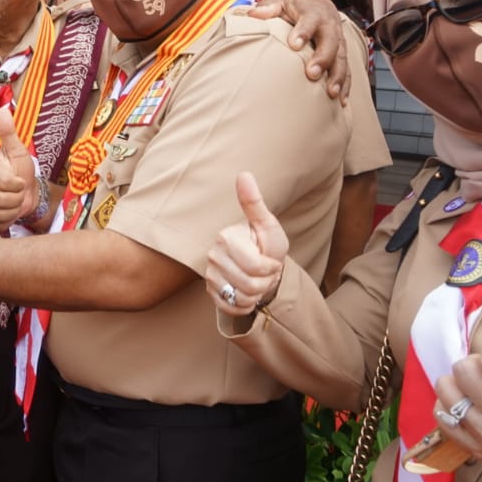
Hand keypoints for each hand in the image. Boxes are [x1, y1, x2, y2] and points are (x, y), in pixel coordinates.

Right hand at [0, 107, 36, 232]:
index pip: (7, 184)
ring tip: (13, 200)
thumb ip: (8, 133)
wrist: (25, 193)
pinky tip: (8, 211)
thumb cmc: (20, 170)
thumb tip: (3, 110)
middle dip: (17, 197)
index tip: (18, 179)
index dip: (19, 184)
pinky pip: (0, 223)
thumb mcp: (17, 151)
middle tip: (16, 190)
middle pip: (6, 200)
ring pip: (3, 213)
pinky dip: (9, 219)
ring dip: (14, 208)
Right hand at [203, 172, 288, 315]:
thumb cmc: (265, 243)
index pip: (256, 267)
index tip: (270, 258)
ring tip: (257, 281)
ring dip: (257, 293)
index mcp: (225, 238)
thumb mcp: (267, 224)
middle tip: (265, 272)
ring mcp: (209, 275)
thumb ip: (254, 202)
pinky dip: (246, 304)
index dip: (271, 267)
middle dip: (265, 282)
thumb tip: (244, 173)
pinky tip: (247, 291)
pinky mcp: (210, 292)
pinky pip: (233, 308)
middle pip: (250, 285)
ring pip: (242, 298)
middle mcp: (212, 256)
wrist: (260, 266)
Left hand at [247, 0, 350, 102]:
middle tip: (312, 73)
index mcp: (314, 12)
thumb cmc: (295, 9)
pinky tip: (341, 100)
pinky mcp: (342, 55)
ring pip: (342, 58)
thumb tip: (253, 14)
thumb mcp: (281, 3)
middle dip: (323, 58)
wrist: (319, 8)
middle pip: (330, 41)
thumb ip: (269, 7)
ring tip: (331, 93)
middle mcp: (330, 26)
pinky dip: (345, 85)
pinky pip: (347, 70)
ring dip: (337, 76)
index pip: (309, 20)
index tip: (294, 45)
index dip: (303, 32)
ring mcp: (339, 42)